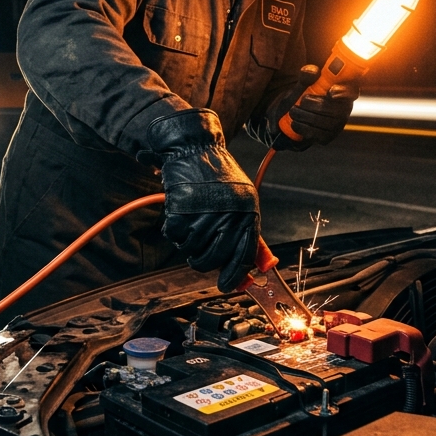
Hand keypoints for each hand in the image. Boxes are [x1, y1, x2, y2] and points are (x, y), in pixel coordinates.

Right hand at [141, 109, 258, 291]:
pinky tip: (180, 215)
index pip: (243, 256)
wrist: (196, 149)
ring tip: (191, 223)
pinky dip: (174, 231)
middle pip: (213, 258)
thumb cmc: (222, 179)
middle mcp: (228, 215)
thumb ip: (251, 237)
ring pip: (192, 250)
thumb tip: (262, 267)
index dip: (233, 276)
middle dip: (203, 261)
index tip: (225, 286)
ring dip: (188, 243)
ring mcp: (204, 213)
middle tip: (198, 254)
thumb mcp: (245, 204)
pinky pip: (175, 237)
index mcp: (249, 214)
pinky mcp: (181, 209)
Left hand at [269, 64, 357, 149]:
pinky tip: (295, 122)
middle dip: (314, 105)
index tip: (331, 92)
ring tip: (293, 111)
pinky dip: (302, 128)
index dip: (344, 93)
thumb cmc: (302, 96)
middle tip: (301, 101)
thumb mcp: (303, 83)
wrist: (291, 116)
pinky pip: (316, 134)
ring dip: (304, 115)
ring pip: (324, 122)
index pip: (352, 92)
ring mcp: (337, 126)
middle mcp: (344, 110)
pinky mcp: (327, 137)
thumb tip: (312, 72)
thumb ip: (307, 75)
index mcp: (343, 92)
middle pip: (335, 110)